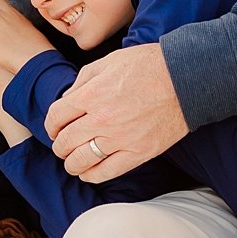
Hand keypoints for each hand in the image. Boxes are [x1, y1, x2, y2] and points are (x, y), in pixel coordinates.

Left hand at [45, 42, 187, 181]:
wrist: (185, 78)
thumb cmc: (148, 65)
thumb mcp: (107, 62)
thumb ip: (82, 82)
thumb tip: (67, 101)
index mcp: (91, 95)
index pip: (55, 117)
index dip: (51, 125)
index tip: (55, 128)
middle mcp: (101, 120)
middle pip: (64, 142)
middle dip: (59, 144)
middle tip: (63, 145)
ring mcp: (119, 139)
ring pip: (80, 161)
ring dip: (71, 162)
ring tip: (73, 160)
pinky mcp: (138, 153)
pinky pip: (105, 173)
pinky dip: (91, 175)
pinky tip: (88, 171)